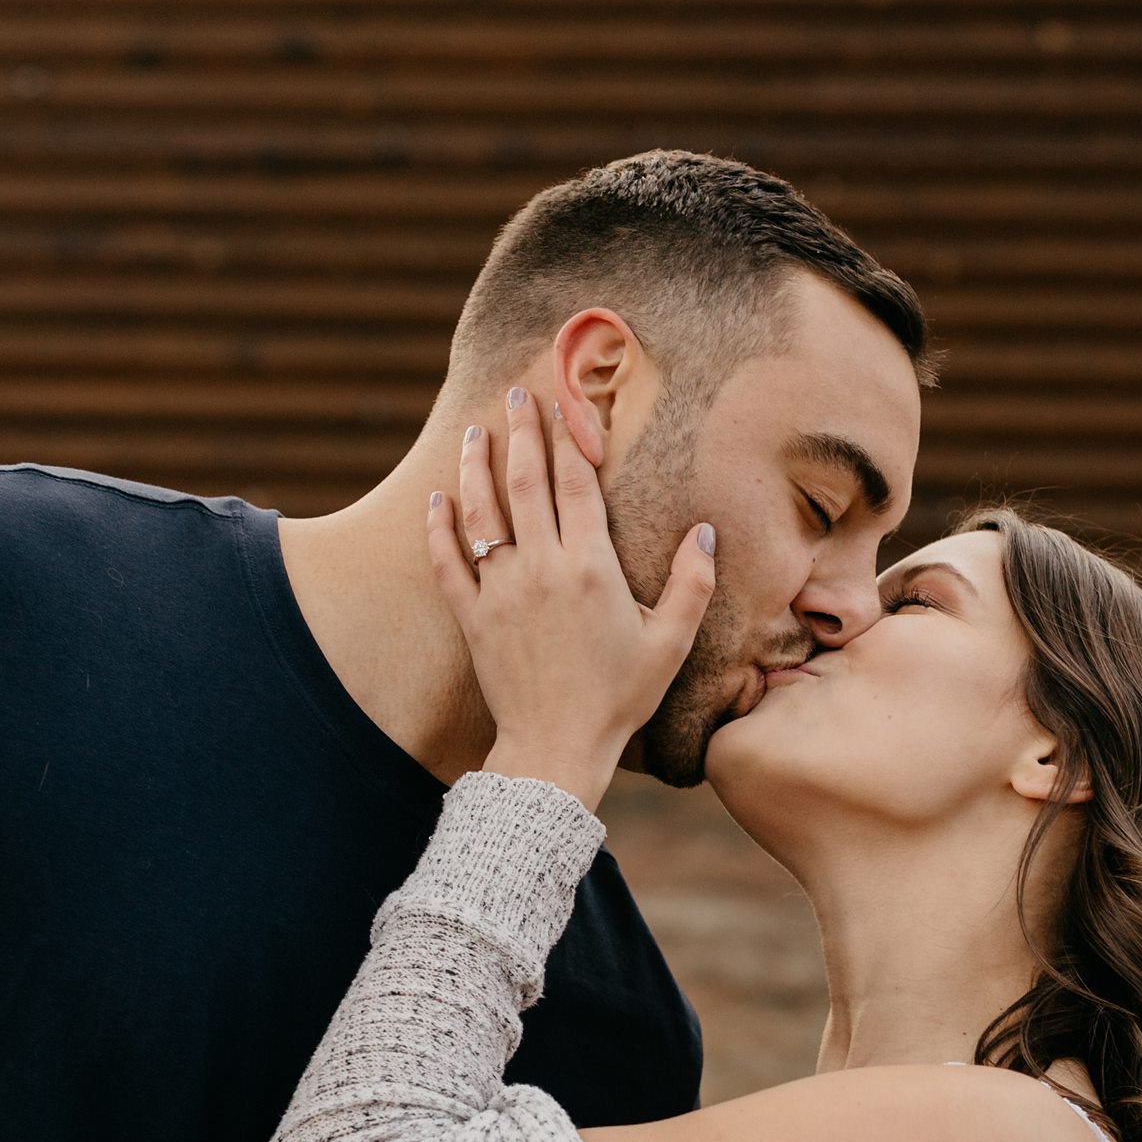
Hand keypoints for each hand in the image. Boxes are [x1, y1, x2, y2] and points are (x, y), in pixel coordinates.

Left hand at [426, 385, 716, 808]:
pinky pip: (448, 562)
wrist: (558, 746)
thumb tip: (705, 530)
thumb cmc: (619, 697)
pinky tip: (436, 499)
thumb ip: (693, 582)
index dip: (569, 438)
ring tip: (473, 432)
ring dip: (475, 467)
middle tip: (515, 395)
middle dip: (520, 433)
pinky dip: (439, 528)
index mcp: (591, 566)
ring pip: (482, 513)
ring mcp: (500, 591)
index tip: (563, 403)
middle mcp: (541, 568)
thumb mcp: (670, 642)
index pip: (576, 484)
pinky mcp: (472, 617)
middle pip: (525, 483)